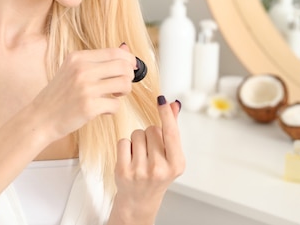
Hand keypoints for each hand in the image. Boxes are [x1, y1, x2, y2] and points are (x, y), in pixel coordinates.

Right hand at [30, 47, 136, 140]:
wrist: (40, 118)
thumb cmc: (60, 95)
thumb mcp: (72, 70)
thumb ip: (97, 60)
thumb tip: (126, 48)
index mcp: (78, 57)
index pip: (115, 52)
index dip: (129, 60)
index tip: (131, 68)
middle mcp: (82, 70)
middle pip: (123, 66)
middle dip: (129, 76)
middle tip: (121, 85)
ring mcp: (85, 88)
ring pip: (124, 84)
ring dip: (124, 92)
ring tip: (114, 96)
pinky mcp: (89, 107)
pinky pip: (116, 105)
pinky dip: (113, 109)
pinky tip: (103, 109)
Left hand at [112, 95, 184, 222]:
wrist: (140, 199)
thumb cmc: (158, 173)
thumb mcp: (171, 155)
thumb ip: (173, 129)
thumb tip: (174, 105)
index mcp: (176, 164)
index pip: (171, 133)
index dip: (166, 114)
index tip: (161, 99)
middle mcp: (159, 169)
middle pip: (152, 129)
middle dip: (151, 134)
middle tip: (151, 150)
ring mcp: (140, 171)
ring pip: (137, 133)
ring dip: (138, 139)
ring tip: (141, 155)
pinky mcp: (123, 171)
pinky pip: (123, 141)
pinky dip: (126, 146)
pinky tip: (130, 158)